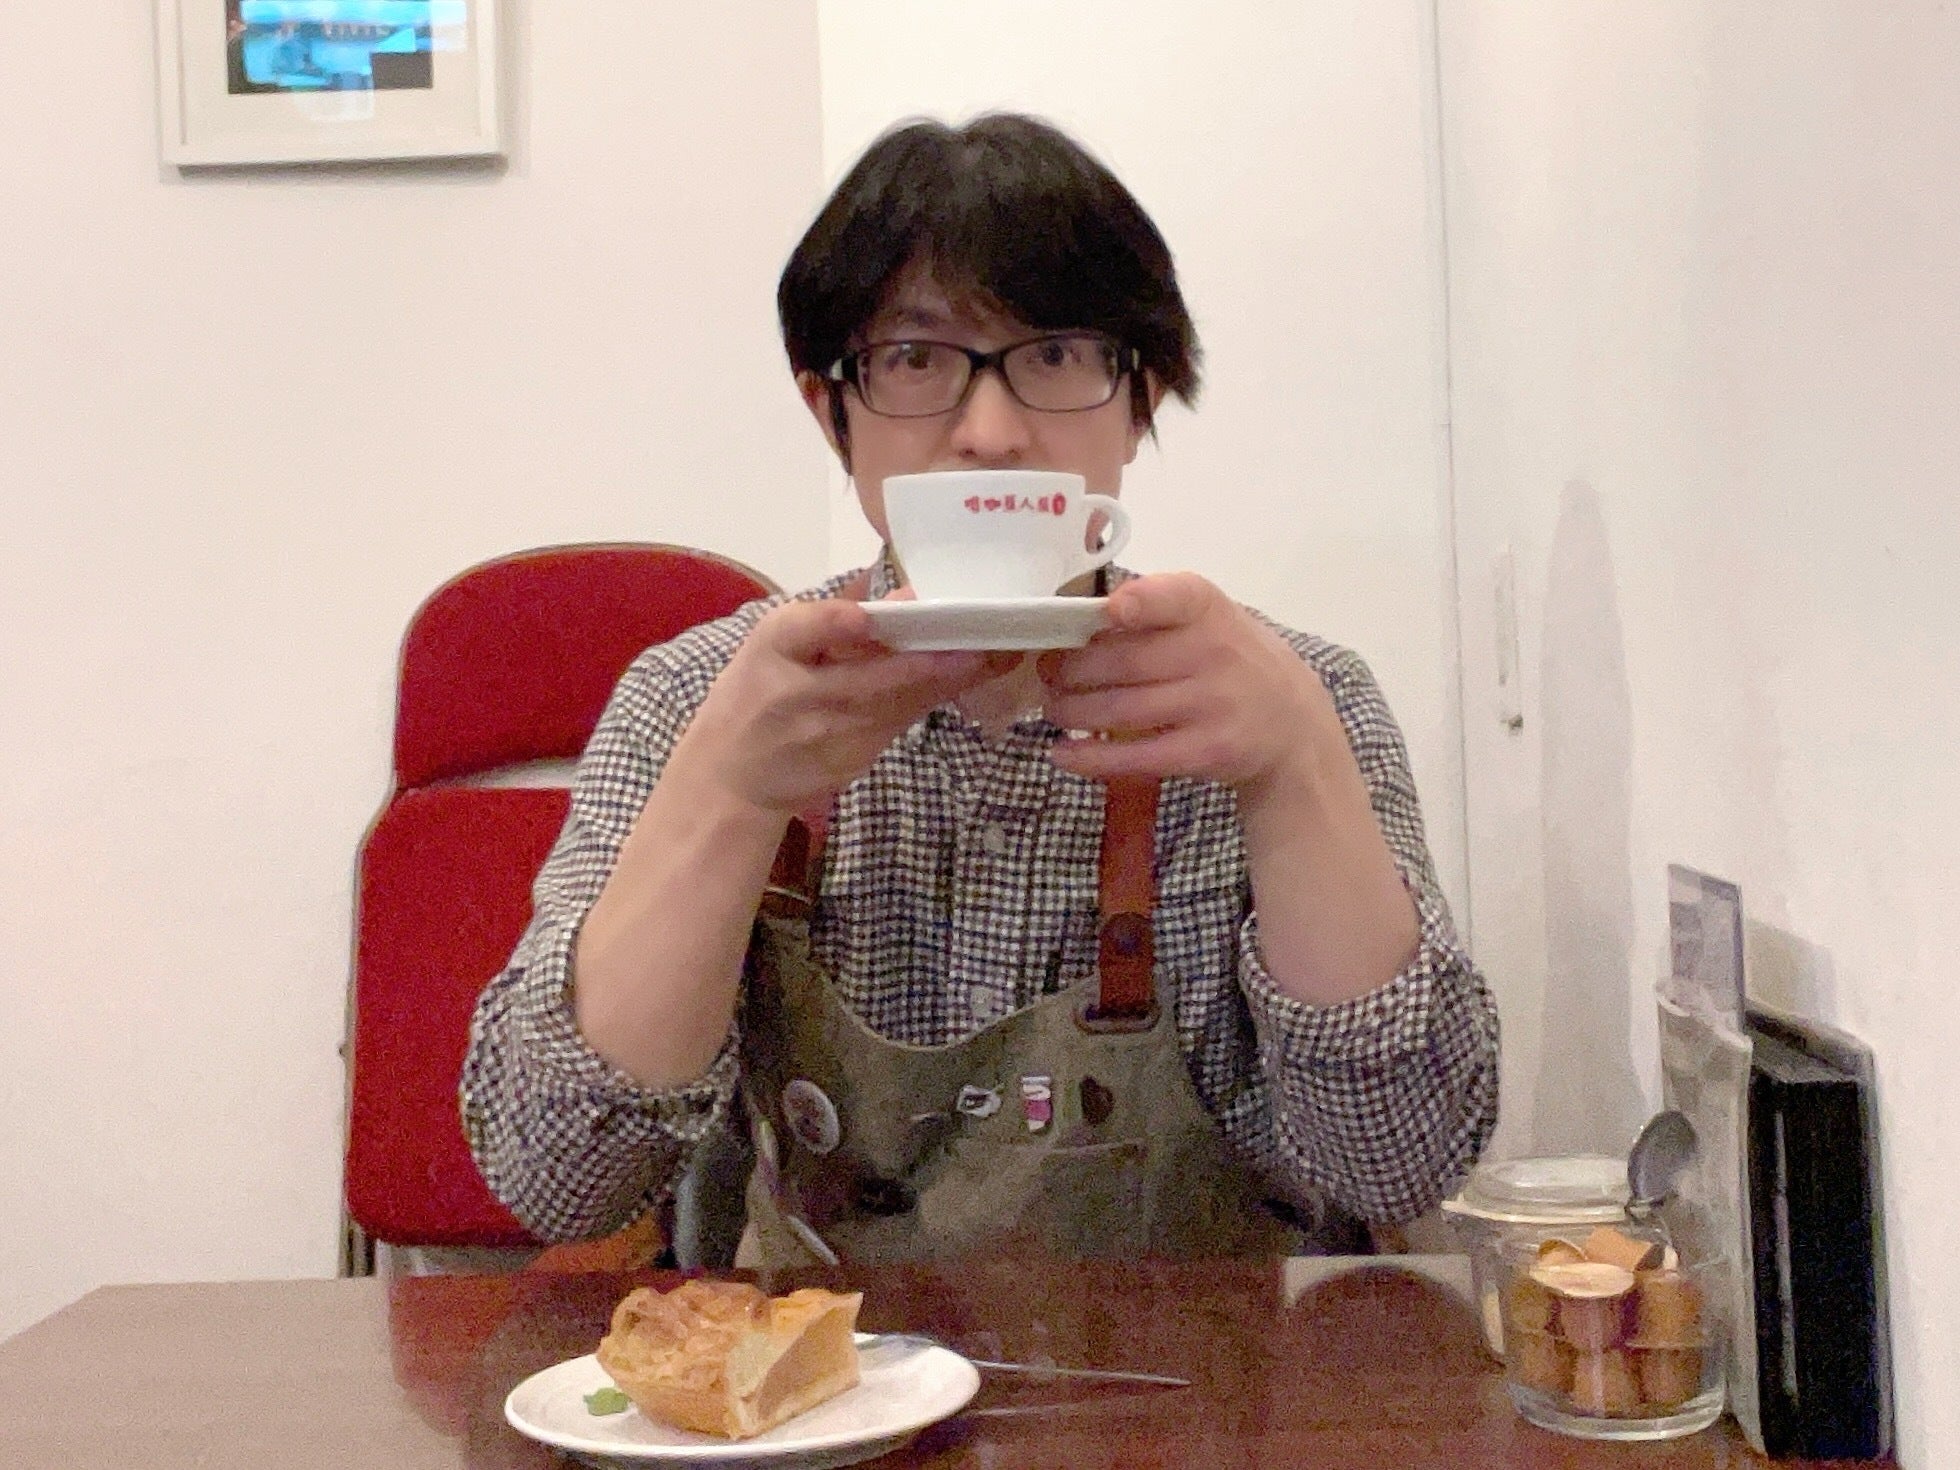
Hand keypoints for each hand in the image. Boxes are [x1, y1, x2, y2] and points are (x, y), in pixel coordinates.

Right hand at [674, 592, 1014, 818]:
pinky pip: (902, 720)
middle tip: (980, 636)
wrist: (733, 778)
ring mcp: (830, 733)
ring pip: (898, 702)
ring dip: (950, 678)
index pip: (797, 630)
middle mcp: (799, 693)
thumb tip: (896, 587)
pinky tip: (976, 675)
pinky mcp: (854, 757)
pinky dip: (938, 696)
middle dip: (927, 660)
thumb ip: (827, 618)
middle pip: (867, 677)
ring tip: (998, 652)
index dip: (836, 622)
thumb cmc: (755, 696)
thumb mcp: (772, 647)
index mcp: (770, 650)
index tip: (874, 614)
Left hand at [1038, 573, 1332, 800]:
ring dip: (1070, 710)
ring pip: (1119, 709)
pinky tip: (1061, 753)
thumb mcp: (1209, 620)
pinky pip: (1134, 756)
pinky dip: (1089, 757)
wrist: (1291, 725)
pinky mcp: (1203, 752)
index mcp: (1207, 609)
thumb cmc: (1229, 662)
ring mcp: (1210, 705)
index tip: (1109, 611)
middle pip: (1123, 662)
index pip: (1176, 597)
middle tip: (1047, 673)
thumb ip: (1155, 612)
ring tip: (1054, 708)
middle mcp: (1213, 653)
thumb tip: (1076, 622)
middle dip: (1071, 669)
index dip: (1141, 603)